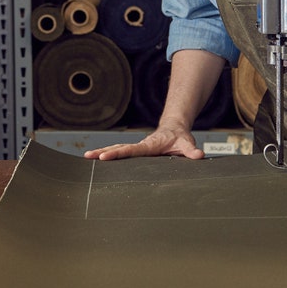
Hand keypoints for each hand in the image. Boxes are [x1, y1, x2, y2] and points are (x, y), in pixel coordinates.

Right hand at [83, 124, 204, 160]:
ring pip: (117, 148)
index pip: (131, 150)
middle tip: (88, 156)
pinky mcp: (136, 150)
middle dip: (103, 152)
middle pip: (119, 148)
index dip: (117, 153)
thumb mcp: (186, 144)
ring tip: (86, 157)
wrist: (175, 128)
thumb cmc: (180, 137)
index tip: (104, 156)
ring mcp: (137, 148)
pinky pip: (120, 151)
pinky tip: (98, 160)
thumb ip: (191, 151)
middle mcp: (140, 146)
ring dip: (102, 152)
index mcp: (149, 146)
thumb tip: (199, 155)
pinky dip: (109, 154)